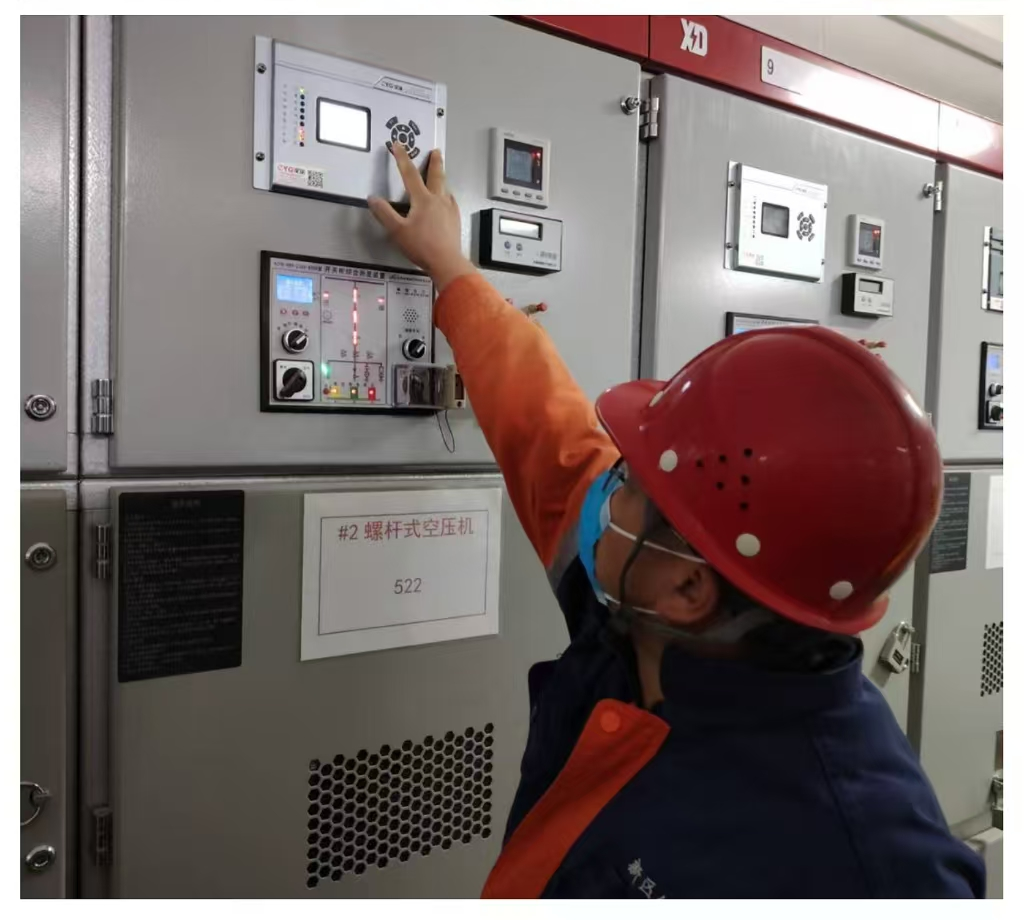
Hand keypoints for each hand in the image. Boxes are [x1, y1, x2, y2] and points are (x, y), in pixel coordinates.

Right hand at [368, 144, 475, 290]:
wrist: (447, 262)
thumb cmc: (422, 247)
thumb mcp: (397, 231)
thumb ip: (384, 213)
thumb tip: (373, 199)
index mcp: (423, 199)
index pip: (409, 173)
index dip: (402, 157)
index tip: (398, 145)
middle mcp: (438, 200)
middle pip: (436, 175)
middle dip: (435, 162)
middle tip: (436, 151)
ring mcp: (449, 209)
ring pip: (445, 188)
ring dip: (441, 178)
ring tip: (440, 175)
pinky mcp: (455, 220)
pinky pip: (451, 202)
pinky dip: (447, 196)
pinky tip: (447, 200)